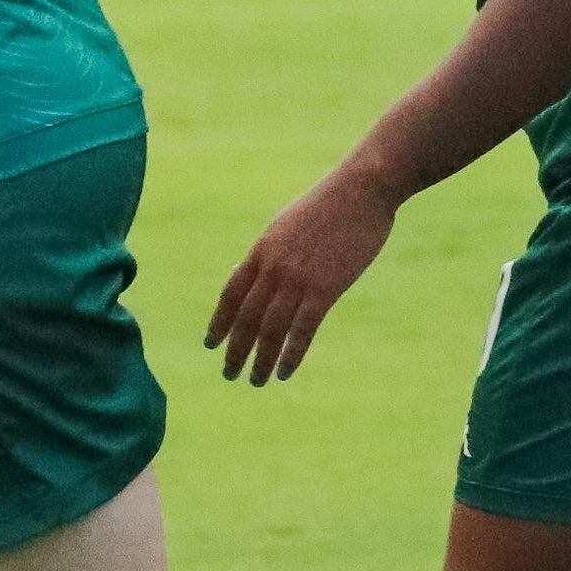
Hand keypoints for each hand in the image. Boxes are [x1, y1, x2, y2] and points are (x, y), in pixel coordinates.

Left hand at [205, 164, 398, 384]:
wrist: (360, 189)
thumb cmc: (327, 205)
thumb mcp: (286, 224)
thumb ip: (269, 251)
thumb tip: (249, 273)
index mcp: (261, 249)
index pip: (231, 293)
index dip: (219, 322)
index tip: (210, 344)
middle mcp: (273, 267)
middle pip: (246, 317)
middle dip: (235, 349)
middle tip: (229, 374)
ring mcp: (298, 278)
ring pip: (271, 329)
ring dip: (261, 360)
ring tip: (255, 380)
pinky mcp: (325, 289)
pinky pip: (302, 330)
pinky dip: (291, 355)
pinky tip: (284, 373)